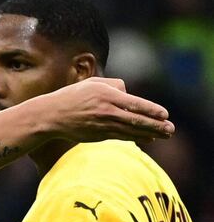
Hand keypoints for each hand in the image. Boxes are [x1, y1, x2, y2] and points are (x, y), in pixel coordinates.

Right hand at [28, 77, 172, 142]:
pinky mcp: (97, 135)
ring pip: (130, 130)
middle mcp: (106, 111)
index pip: (135, 104)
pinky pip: (120, 137)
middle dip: (156, 126)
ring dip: (149, 134)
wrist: (50, 116)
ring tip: (164, 135)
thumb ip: (114, 85)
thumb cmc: (71, 96)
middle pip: (136, 120)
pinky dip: (135, 138)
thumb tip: (129, 93)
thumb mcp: (93, 83)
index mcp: (106, 96)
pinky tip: (146, 139)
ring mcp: (101, 125)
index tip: (165, 114)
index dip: (151, 110)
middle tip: (171, 129)